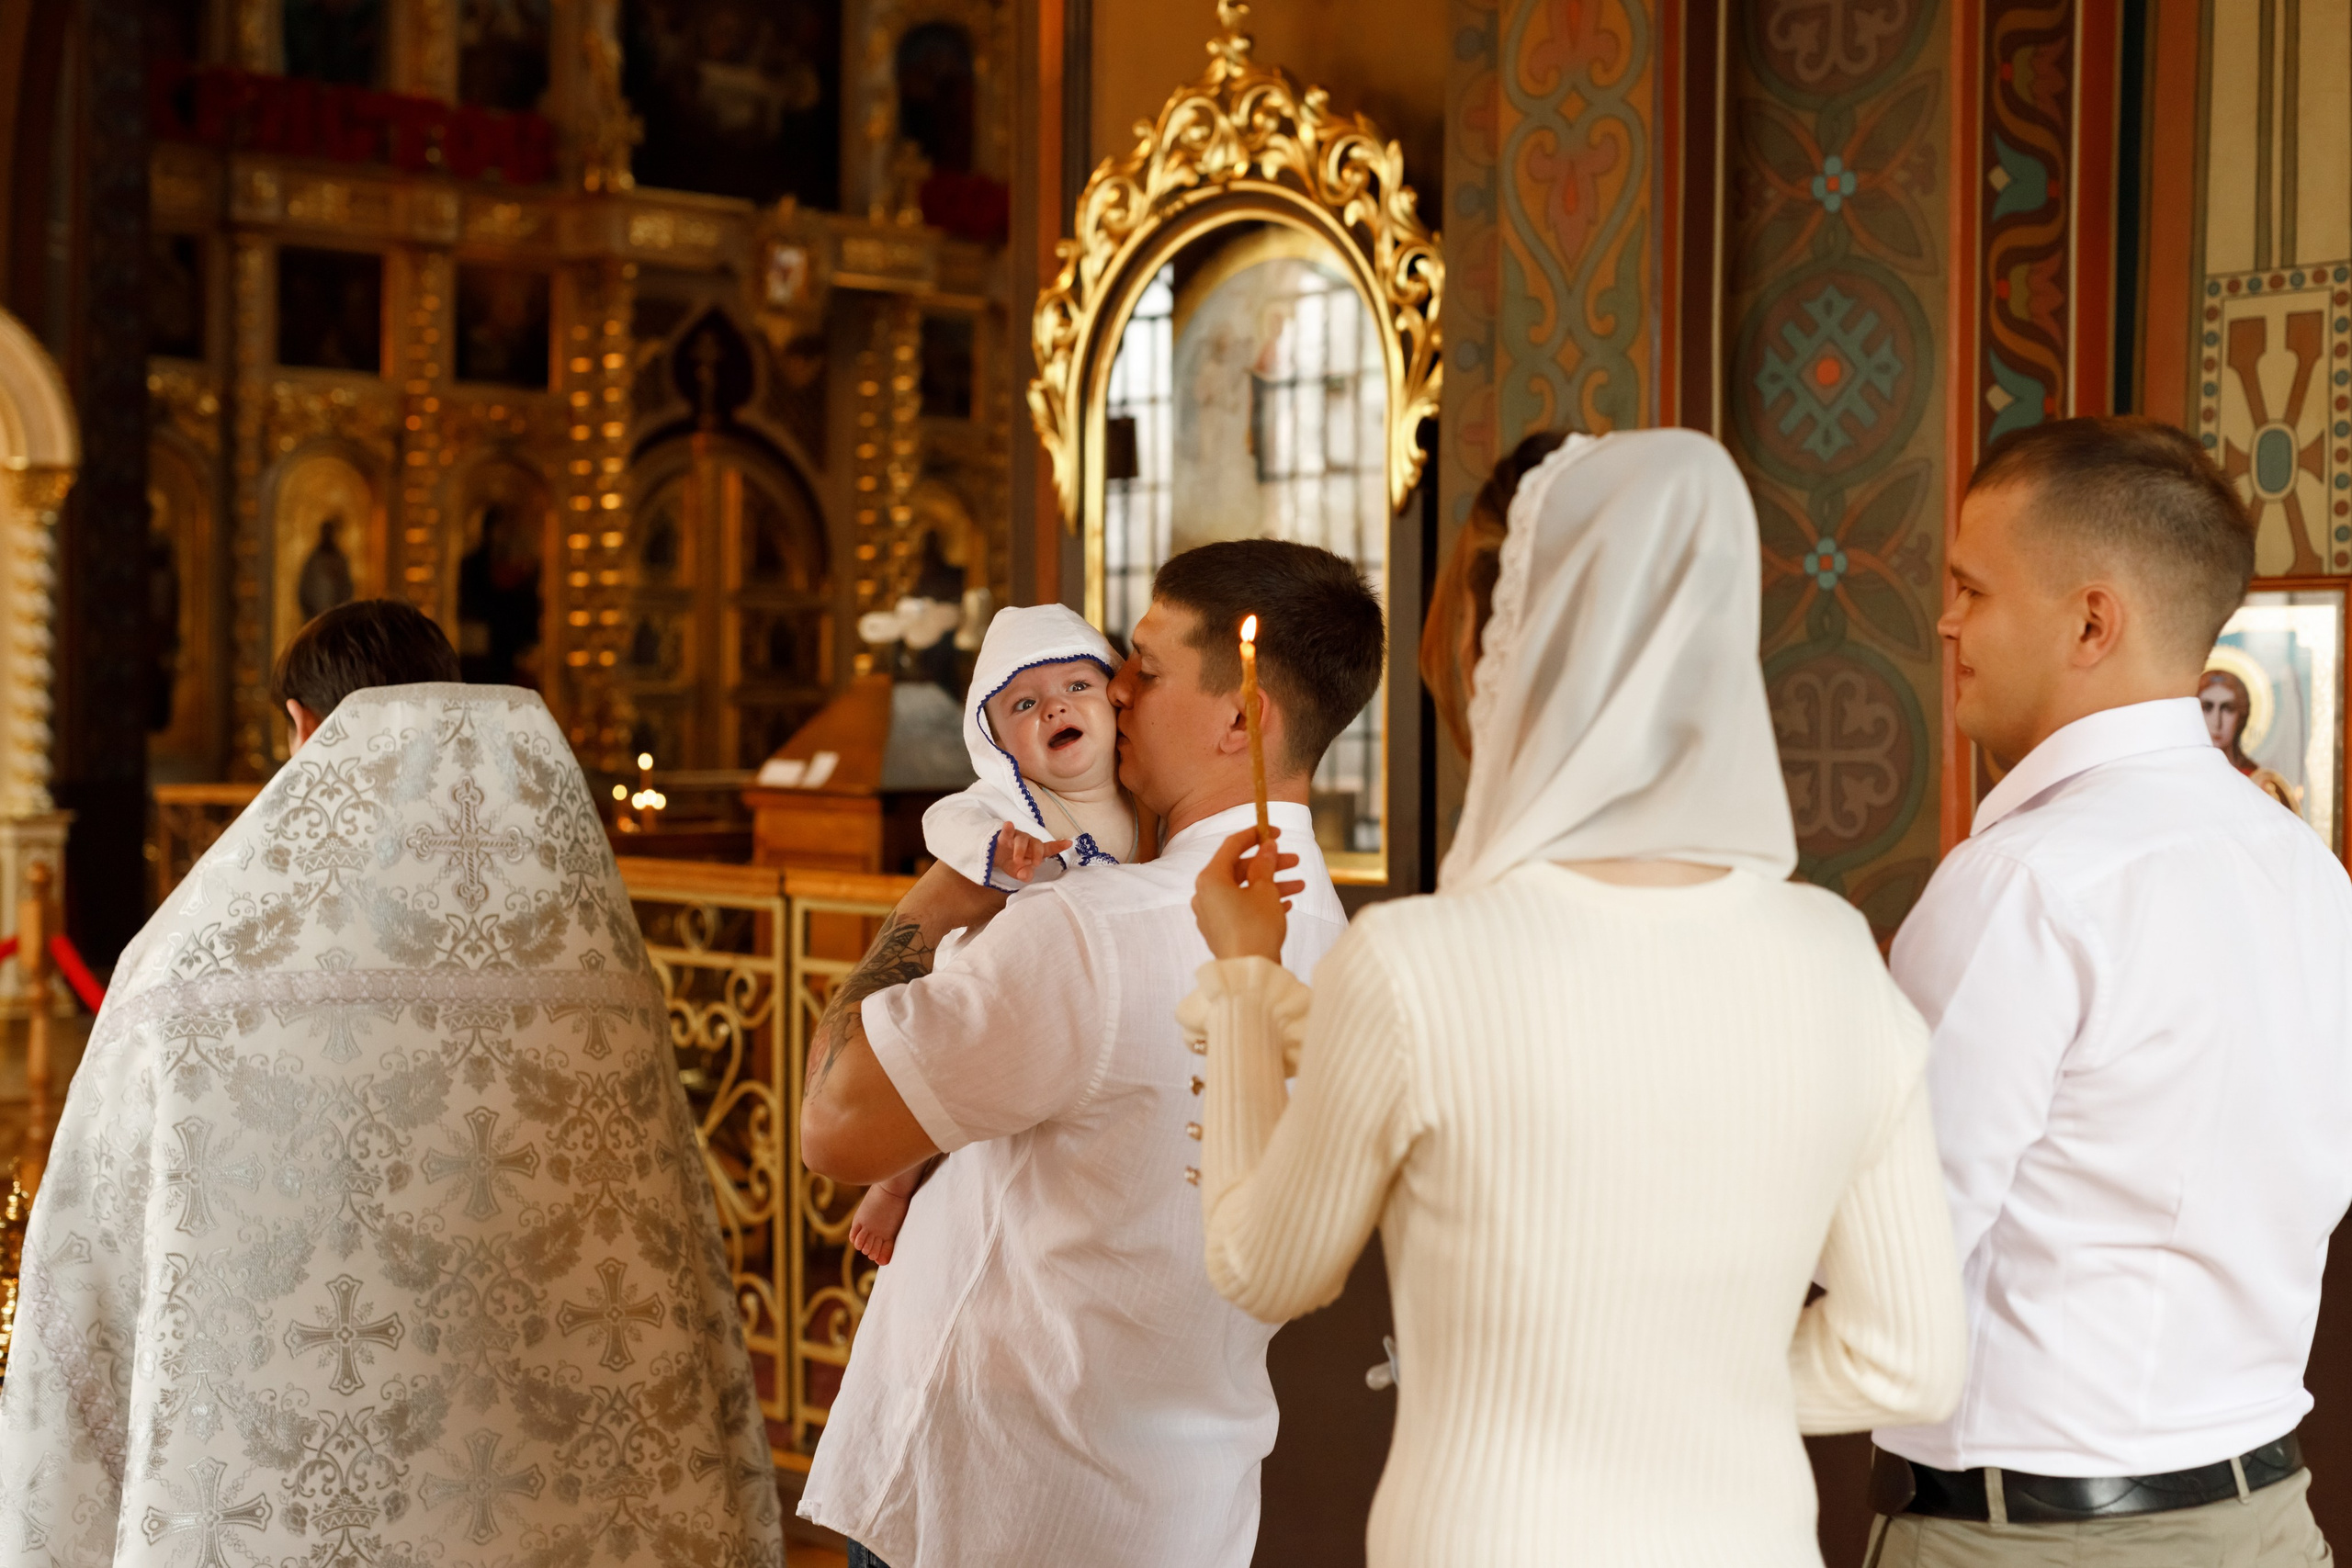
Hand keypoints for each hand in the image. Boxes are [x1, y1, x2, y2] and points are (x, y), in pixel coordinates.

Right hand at [996, 822, 1073, 883]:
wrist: (995, 857)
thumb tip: (1026, 875)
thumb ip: (1024, 875)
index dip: (1059, 846)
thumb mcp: (1018, 872)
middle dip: (1037, 853)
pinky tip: (1008, 824)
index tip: (1069, 843)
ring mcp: (1017, 837)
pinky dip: (1008, 828)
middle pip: (1037, 843)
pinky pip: (1006, 831)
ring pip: (1022, 840)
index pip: (1049, 849)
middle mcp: (1029, 842)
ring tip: (1017, 861)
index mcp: (1036, 851)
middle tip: (1036, 864)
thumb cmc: (1012, 863)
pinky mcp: (1004, 836)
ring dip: (1020, 850)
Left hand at [1192, 828, 1301, 962]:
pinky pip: (1241, 908)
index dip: (1255, 835)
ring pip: (1243, 890)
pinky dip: (1262, 902)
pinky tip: (1287, 903)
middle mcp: (1204, 895)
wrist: (1250, 973)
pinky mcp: (1220, 931)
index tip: (1275, 831)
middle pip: (1239, 869)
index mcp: (1210, 879)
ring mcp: (1211, 915)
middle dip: (1269, 864)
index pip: (1231, 846)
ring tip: (1300, 884)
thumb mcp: (1265, 890)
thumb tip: (1267, 846)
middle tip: (1294, 859)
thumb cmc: (1255, 928)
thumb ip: (1265, 864)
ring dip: (1271, 884)